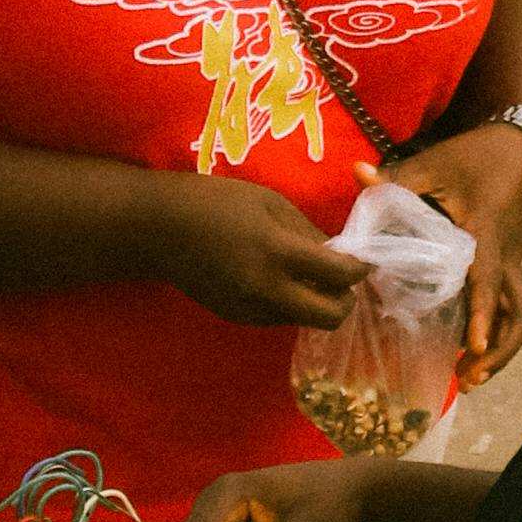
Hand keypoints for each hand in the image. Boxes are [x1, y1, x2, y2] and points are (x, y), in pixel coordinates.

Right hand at [155, 176, 362, 330]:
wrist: (158, 229)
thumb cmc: (215, 202)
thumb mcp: (270, 203)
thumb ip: (309, 233)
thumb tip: (340, 256)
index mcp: (277, 252)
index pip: (339, 275)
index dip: (359, 269)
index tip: (362, 260)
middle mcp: (267, 290)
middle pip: (330, 317)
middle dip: (345, 299)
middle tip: (342, 279)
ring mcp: (251, 309)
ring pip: (305, 319)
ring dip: (316, 302)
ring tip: (306, 273)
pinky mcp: (237, 318)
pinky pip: (279, 317)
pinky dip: (289, 302)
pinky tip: (276, 278)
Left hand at [390, 117, 521, 388]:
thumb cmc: (474, 156)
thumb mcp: (434, 163)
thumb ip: (397, 178)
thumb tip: (357, 173)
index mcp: (488, 232)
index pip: (489, 279)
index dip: (482, 314)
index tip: (471, 346)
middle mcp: (509, 254)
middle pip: (518, 313)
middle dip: (497, 350)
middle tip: (468, 379)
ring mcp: (514, 262)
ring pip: (520, 316)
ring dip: (500, 350)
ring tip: (470, 379)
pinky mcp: (511, 266)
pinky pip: (512, 308)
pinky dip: (495, 333)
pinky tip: (469, 353)